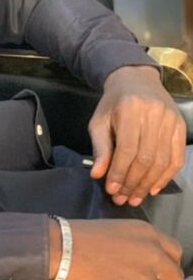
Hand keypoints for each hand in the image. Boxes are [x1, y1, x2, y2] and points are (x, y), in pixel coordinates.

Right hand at [48, 218, 183, 279]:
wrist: (58, 250)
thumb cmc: (79, 237)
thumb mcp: (117, 230)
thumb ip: (136, 245)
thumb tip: (141, 265)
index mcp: (148, 234)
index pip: (175, 253)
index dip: (163, 266)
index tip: (151, 272)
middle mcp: (152, 255)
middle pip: (174, 279)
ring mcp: (143, 279)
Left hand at [88, 65, 185, 206]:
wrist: (136, 80)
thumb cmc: (113, 103)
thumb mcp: (99, 121)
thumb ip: (100, 148)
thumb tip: (98, 175)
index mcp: (131, 109)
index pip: (127, 149)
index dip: (120, 172)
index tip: (112, 190)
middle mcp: (155, 114)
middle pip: (146, 158)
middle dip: (133, 182)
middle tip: (122, 199)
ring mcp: (171, 120)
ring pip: (162, 160)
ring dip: (148, 184)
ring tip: (135, 198)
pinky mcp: (181, 126)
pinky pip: (177, 157)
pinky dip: (166, 176)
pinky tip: (153, 188)